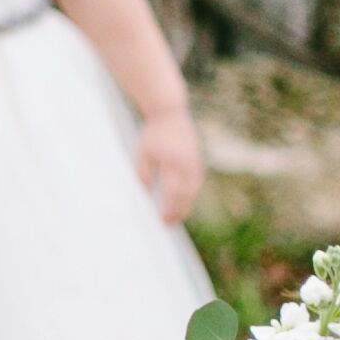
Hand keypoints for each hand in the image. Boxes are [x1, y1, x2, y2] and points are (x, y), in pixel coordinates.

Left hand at [134, 103, 204, 224]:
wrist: (170, 114)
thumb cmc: (153, 135)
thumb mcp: (143, 155)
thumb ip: (143, 175)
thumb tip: (142, 197)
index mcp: (173, 162)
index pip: (173, 192)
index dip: (169, 209)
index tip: (161, 220)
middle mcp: (187, 164)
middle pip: (186, 195)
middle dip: (178, 211)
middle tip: (168, 224)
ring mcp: (195, 162)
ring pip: (193, 190)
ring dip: (186, 205)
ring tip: (176, 218)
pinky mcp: (197, 161)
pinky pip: (196, 183)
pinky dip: (190, 195)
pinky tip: (182, 204)